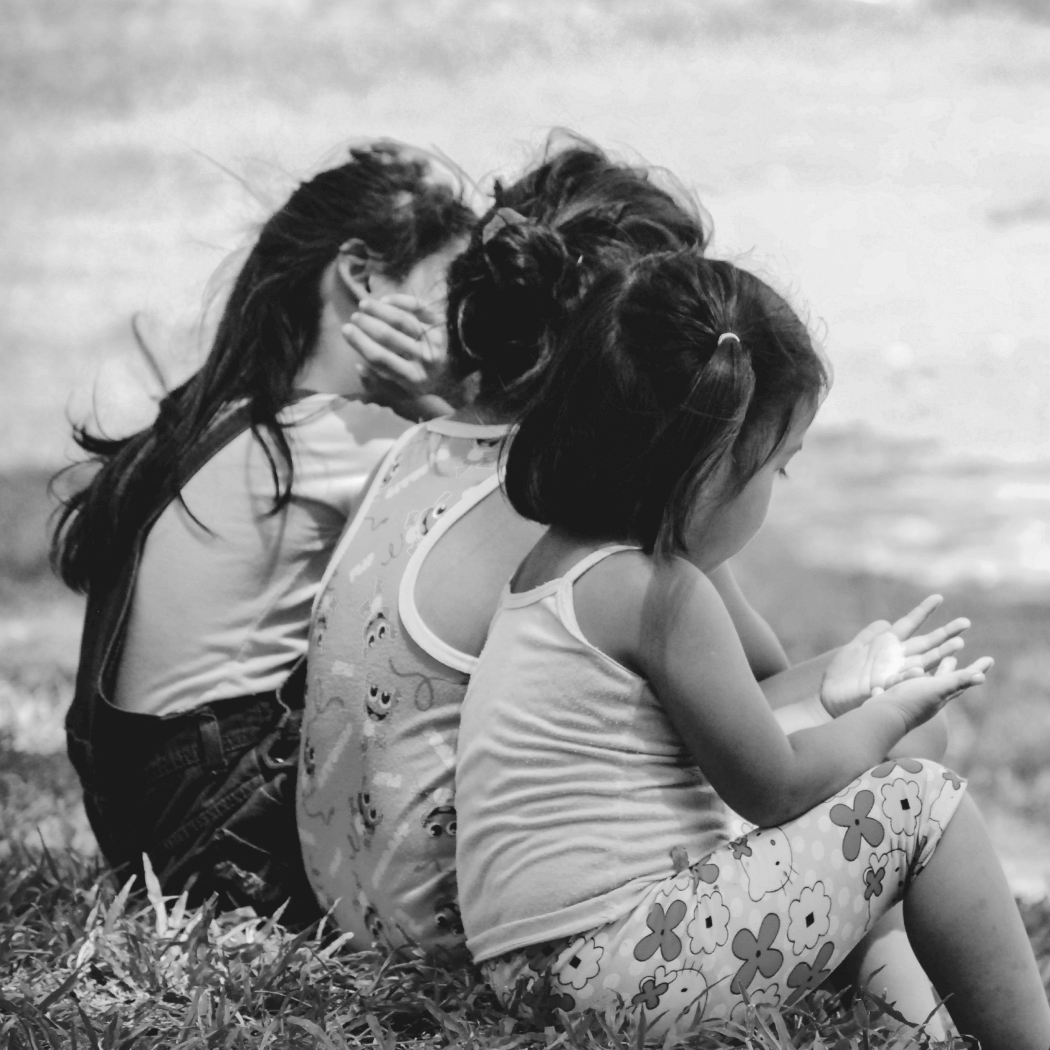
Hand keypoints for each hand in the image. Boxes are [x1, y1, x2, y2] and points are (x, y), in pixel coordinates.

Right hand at [343, 294, 446, 396]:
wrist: (458, 376)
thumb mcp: (402, 393)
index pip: (379, 358)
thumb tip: (359, 367)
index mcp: (411, 378)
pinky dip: (402, 301)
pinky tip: (386, 300)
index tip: (346, 330)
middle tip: (355, 317)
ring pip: (402, 320)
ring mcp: (434, 340)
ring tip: (364, 304)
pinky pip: (419, 307)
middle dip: (367, 324)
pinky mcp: (442, 325)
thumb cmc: (423, 383)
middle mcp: (424, 359)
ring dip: (380, 310)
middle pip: (389, 337)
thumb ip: (378, 385)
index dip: (360, 342)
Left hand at [820, 595, 969, 716]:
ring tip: (959, 644)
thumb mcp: (854, 649)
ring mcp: (895, 672)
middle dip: (945, 634)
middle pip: (926, 643)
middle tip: (966, 623)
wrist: (830, 698)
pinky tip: (922, 670)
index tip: (939, 597)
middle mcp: (897, 658)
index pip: (909, 623)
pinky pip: (903, 680)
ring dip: (941, 653)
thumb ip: (870, 635)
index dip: (923, 611)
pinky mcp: (887, 687)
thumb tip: (886, 622)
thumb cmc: (841, 675)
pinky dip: (912, 675)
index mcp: (887, 644)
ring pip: (924, 661)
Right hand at [865, 654, 992, 734]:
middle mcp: (932, 696)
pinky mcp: (902, 696)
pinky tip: (913, 672)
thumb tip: (981, 677)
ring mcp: (917, 696)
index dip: (977, 669)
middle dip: (955, 670)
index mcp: (944, 693)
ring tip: (944, 660)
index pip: (965, 680)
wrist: (882, 716)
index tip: (990, 659)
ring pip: (932, 680)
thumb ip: (956, 681)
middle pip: (949, 680)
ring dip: (939, 669)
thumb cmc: (910, 702)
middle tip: (961, 661)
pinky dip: (918, 675)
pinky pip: (914, 683)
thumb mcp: (935, 689)